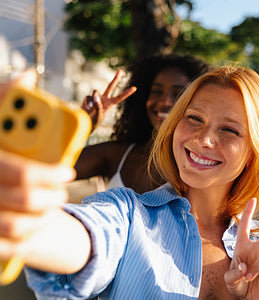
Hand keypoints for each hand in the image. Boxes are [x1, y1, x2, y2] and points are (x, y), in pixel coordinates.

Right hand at [0, 71, 73, 260]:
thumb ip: (4, 99)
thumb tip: (28, 75)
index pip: (21, 171)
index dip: (49, 173)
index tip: (68, 171)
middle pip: (22, 199)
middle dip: (51, 198)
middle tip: (62, 193)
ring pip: (11, 225)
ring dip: (39, 220)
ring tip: (50, 209)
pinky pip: (1, 247)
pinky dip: (19, 243)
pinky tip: (30, 229)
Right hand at [81, 70, 136, 130]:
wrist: (85, 123)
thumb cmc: (95, 120)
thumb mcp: (99, 114)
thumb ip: (98, 105)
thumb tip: (95, 96)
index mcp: (110, 104)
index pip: (120, 97)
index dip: (127, 93)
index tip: (135, 88)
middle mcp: (105, 99)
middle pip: (111, 86)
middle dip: (115, 79)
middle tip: (120, 71)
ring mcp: (96, 98)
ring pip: (95, 92)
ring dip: (93, 99)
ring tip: (91, 108)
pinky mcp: (89, 98)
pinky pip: (87, 97)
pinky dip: (86, 103)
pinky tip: (87, 108)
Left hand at [224, 198, 258, 299]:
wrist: (248, 298)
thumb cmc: (238, 285)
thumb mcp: (229, 280)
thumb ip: (233, 274)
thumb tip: (244, 268)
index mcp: (243, 247)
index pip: (245, 227)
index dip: (248, 213)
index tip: (253, 199)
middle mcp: (256, 250)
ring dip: (256, 268)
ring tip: (249, 277)